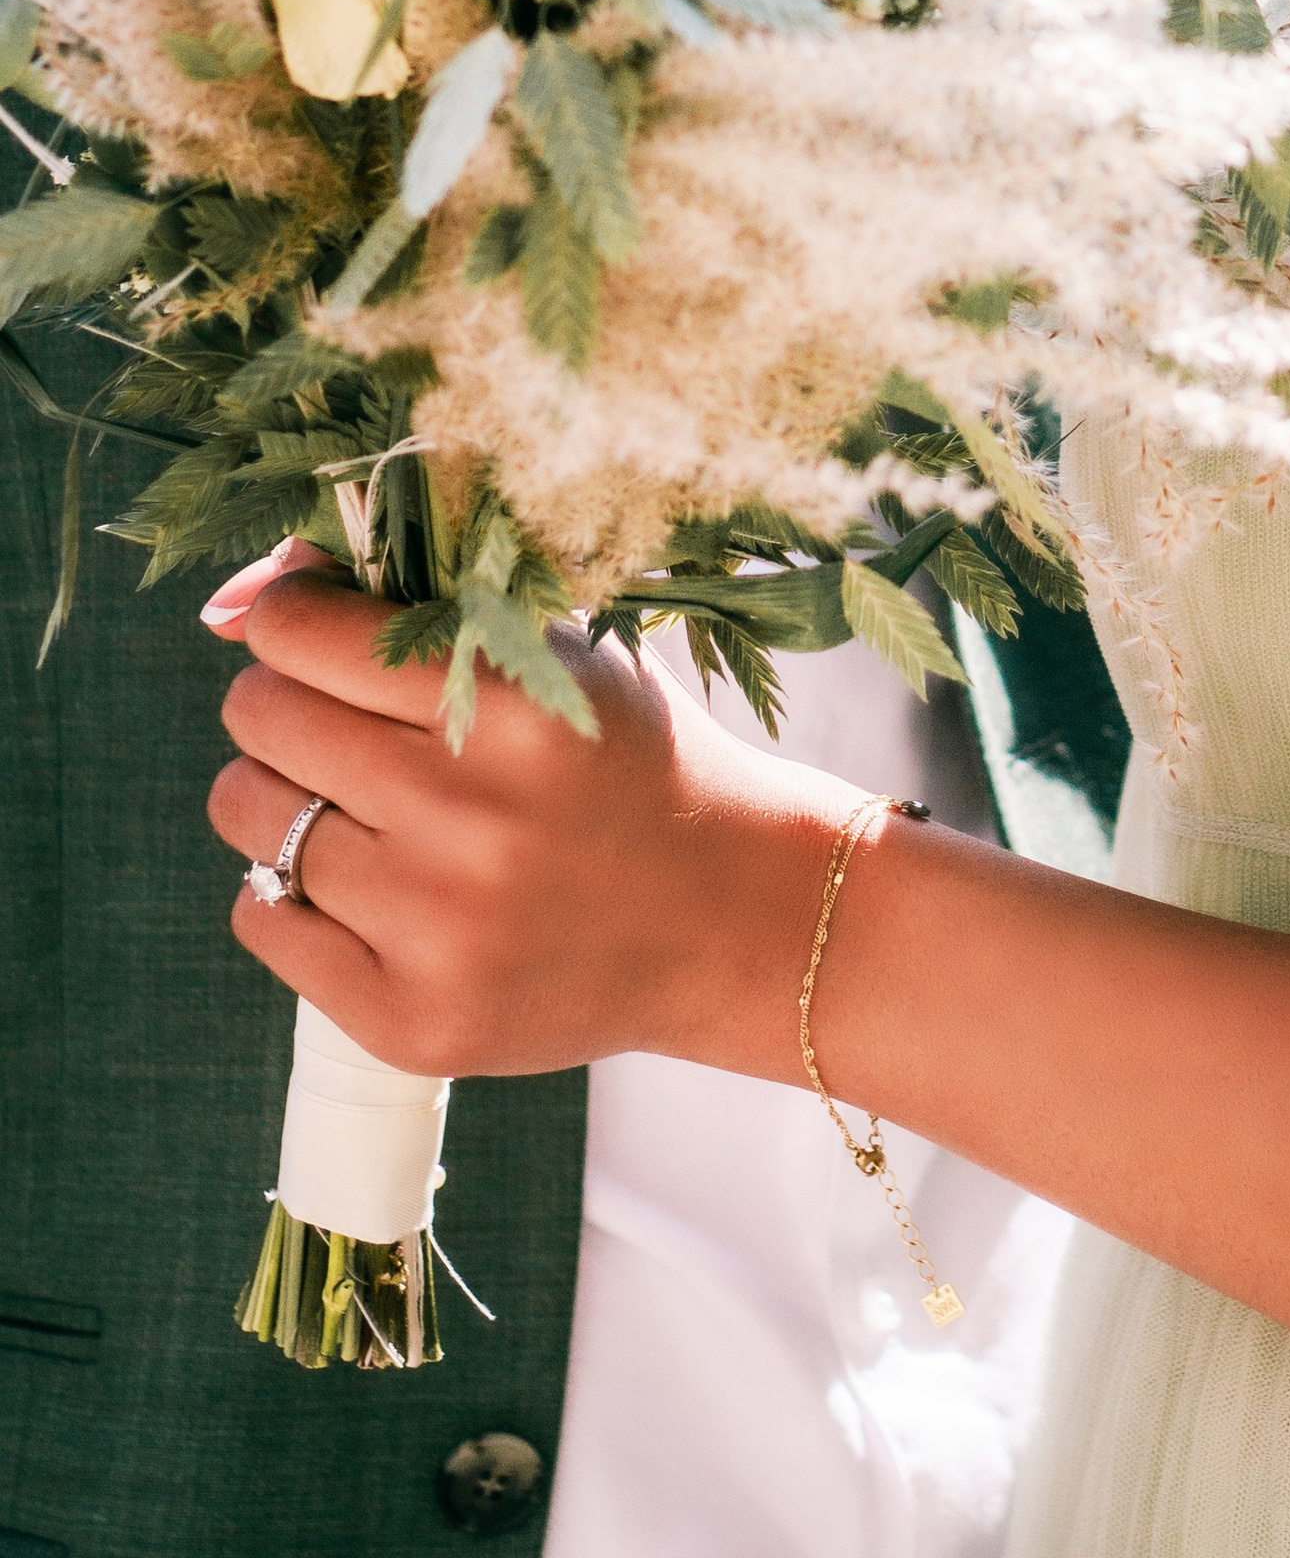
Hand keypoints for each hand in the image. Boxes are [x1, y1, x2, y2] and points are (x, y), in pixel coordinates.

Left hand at [208, 563, 846, 1076]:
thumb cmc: (627, 759)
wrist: (725, 918)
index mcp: (514, 707)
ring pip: (250, 820)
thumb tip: (231, 601)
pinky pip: (261, 919)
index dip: (288, 617)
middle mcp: (468, 819)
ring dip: (281, 795)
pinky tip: (360, 879)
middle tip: (335, 719)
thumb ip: (408, 607)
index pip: (303, 634)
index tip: (306, 626)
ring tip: (352, 801)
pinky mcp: (410, 1021)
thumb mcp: (554, 651)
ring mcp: (435, 931)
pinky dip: (287, 889)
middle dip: (281, 703)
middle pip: (263, 721)